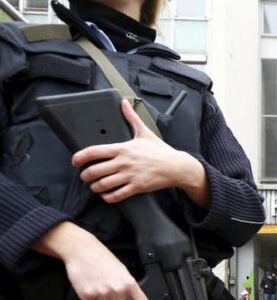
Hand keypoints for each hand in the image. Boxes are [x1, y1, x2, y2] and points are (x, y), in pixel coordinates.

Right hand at [34, 223, 160, 299]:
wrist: (83, 251)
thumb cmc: (102, 260)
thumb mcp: (121, 272)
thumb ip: (126, 287)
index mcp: (129, 284)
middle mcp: (117, 290)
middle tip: (105, 294)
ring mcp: (102, 293)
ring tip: (97, 289)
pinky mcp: (87, 294)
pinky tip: (88, 292)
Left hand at [72, 100, 207, 206]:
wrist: (176, 166)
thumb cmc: (160, 151)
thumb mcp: (144, 132)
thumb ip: (131, 117)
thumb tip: (124, 102)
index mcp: (122, 148)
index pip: (93, 151)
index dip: (79, 157)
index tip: (75, 162)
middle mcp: (124, 162)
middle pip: (94, 171)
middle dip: (85, 176)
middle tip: (86, 176)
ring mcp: (130, 175)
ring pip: (103, 185)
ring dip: (95, 187)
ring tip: (95, 186)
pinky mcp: (137, 187)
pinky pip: (117, 195)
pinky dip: (108, 197)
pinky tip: (107, 195)